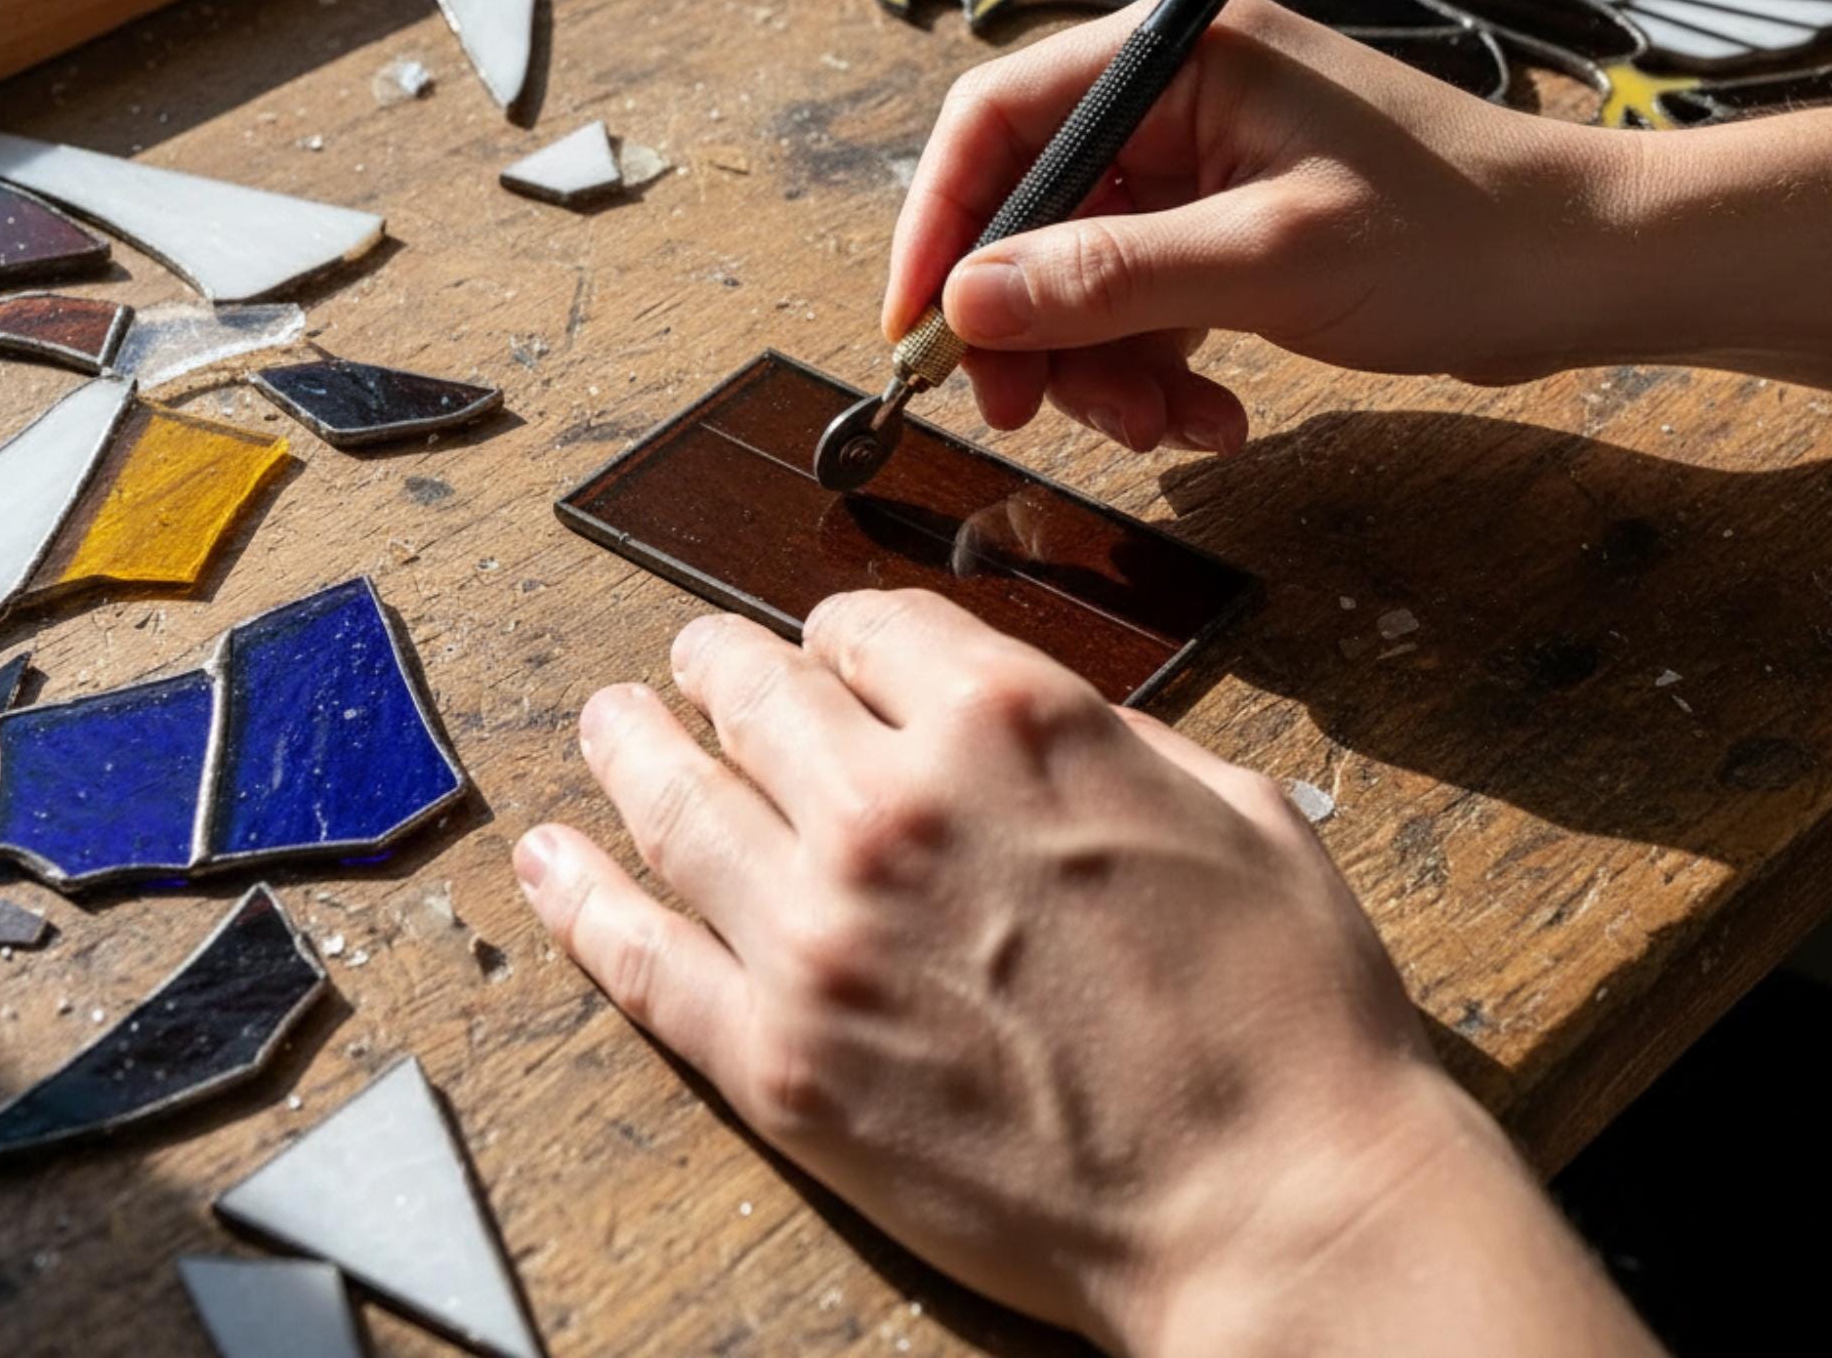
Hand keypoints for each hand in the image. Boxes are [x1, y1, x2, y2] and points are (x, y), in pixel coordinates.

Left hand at [515, 591, 1655, 1354]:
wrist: (1274, 1203)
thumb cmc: (1281, 1005)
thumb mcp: (1230, 802)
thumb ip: (1103, 736)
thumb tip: (1029, 717)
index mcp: (1007, 717)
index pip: (868, 627)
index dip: (843, 632)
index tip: (831, 649)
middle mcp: (892, 803)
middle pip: (753, 693)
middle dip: (718, 664)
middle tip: (691, 662)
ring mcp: (821, 935)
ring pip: (677, 804)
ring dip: (628, 748)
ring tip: (604, 722)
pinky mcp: (783, 1063)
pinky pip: (645, 960)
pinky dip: (584, 900)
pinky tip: (550, 860)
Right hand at [884, 0, 1609, 451]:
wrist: (1586, 272)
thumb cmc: (1458, 234)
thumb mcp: (1270, 259)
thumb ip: (1111, 277)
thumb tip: (968, 301)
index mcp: (1179, 54)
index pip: (999, 118)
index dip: (942, 223)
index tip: (917, 327)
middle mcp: (1177, 99)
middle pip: (1032, 210)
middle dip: (1029, 322)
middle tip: (1030, 414)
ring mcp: (1203, 168)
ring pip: (1082, 275)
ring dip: (1103, 366)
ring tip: (1168, 429)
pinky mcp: (1229, 230)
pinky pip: (1144, 305)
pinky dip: (1158, 370)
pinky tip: (1213, 419)